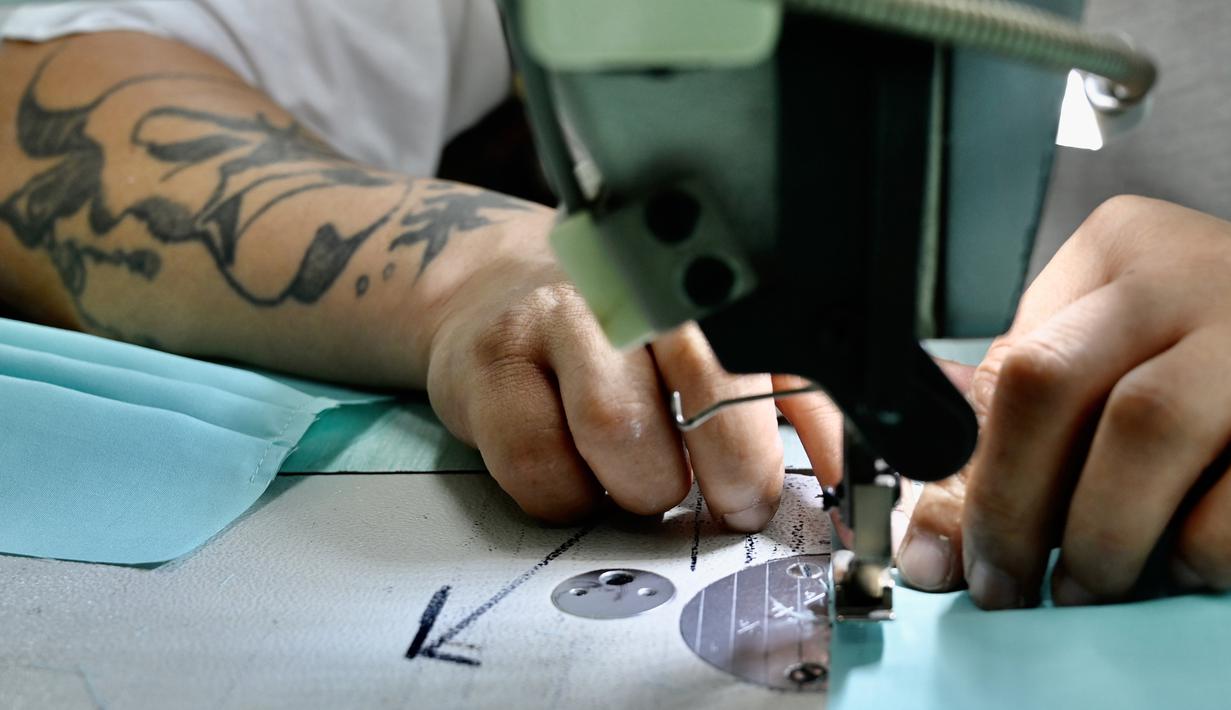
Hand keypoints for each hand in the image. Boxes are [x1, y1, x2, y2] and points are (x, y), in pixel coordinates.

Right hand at [423, 209, 842, 528]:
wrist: (491, 295)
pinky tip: (576, 481)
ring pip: (618, 427)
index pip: (791, 360)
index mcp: (708, 289)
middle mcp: (637, 288)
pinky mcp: (492, 360)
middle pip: (709, 387)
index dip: (825, 438)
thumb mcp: (712, 354)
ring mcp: (559, 318)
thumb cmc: (617, 343)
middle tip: (734, 502)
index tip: (838, 498)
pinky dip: (567, 497)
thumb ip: (791, 399)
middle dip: (735, 473)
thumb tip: (867, 476)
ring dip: (641, 486)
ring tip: (643, 485)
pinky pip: (538, 462)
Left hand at [898, 196, 1230, 607]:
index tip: (949, 560)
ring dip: (1105, 534)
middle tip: (1009, 587)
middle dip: (1016, 508)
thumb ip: (1009, 429)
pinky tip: (1183, 565)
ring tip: (1094, 583)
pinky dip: (1199, 549)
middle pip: (1057, 383)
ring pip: (1150, 427)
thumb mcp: (1103, 356)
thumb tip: (929, 541)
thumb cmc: (1196, 358)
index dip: (976, 481)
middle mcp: (1190, 274)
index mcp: (1118, 253)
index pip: (1015, 368)